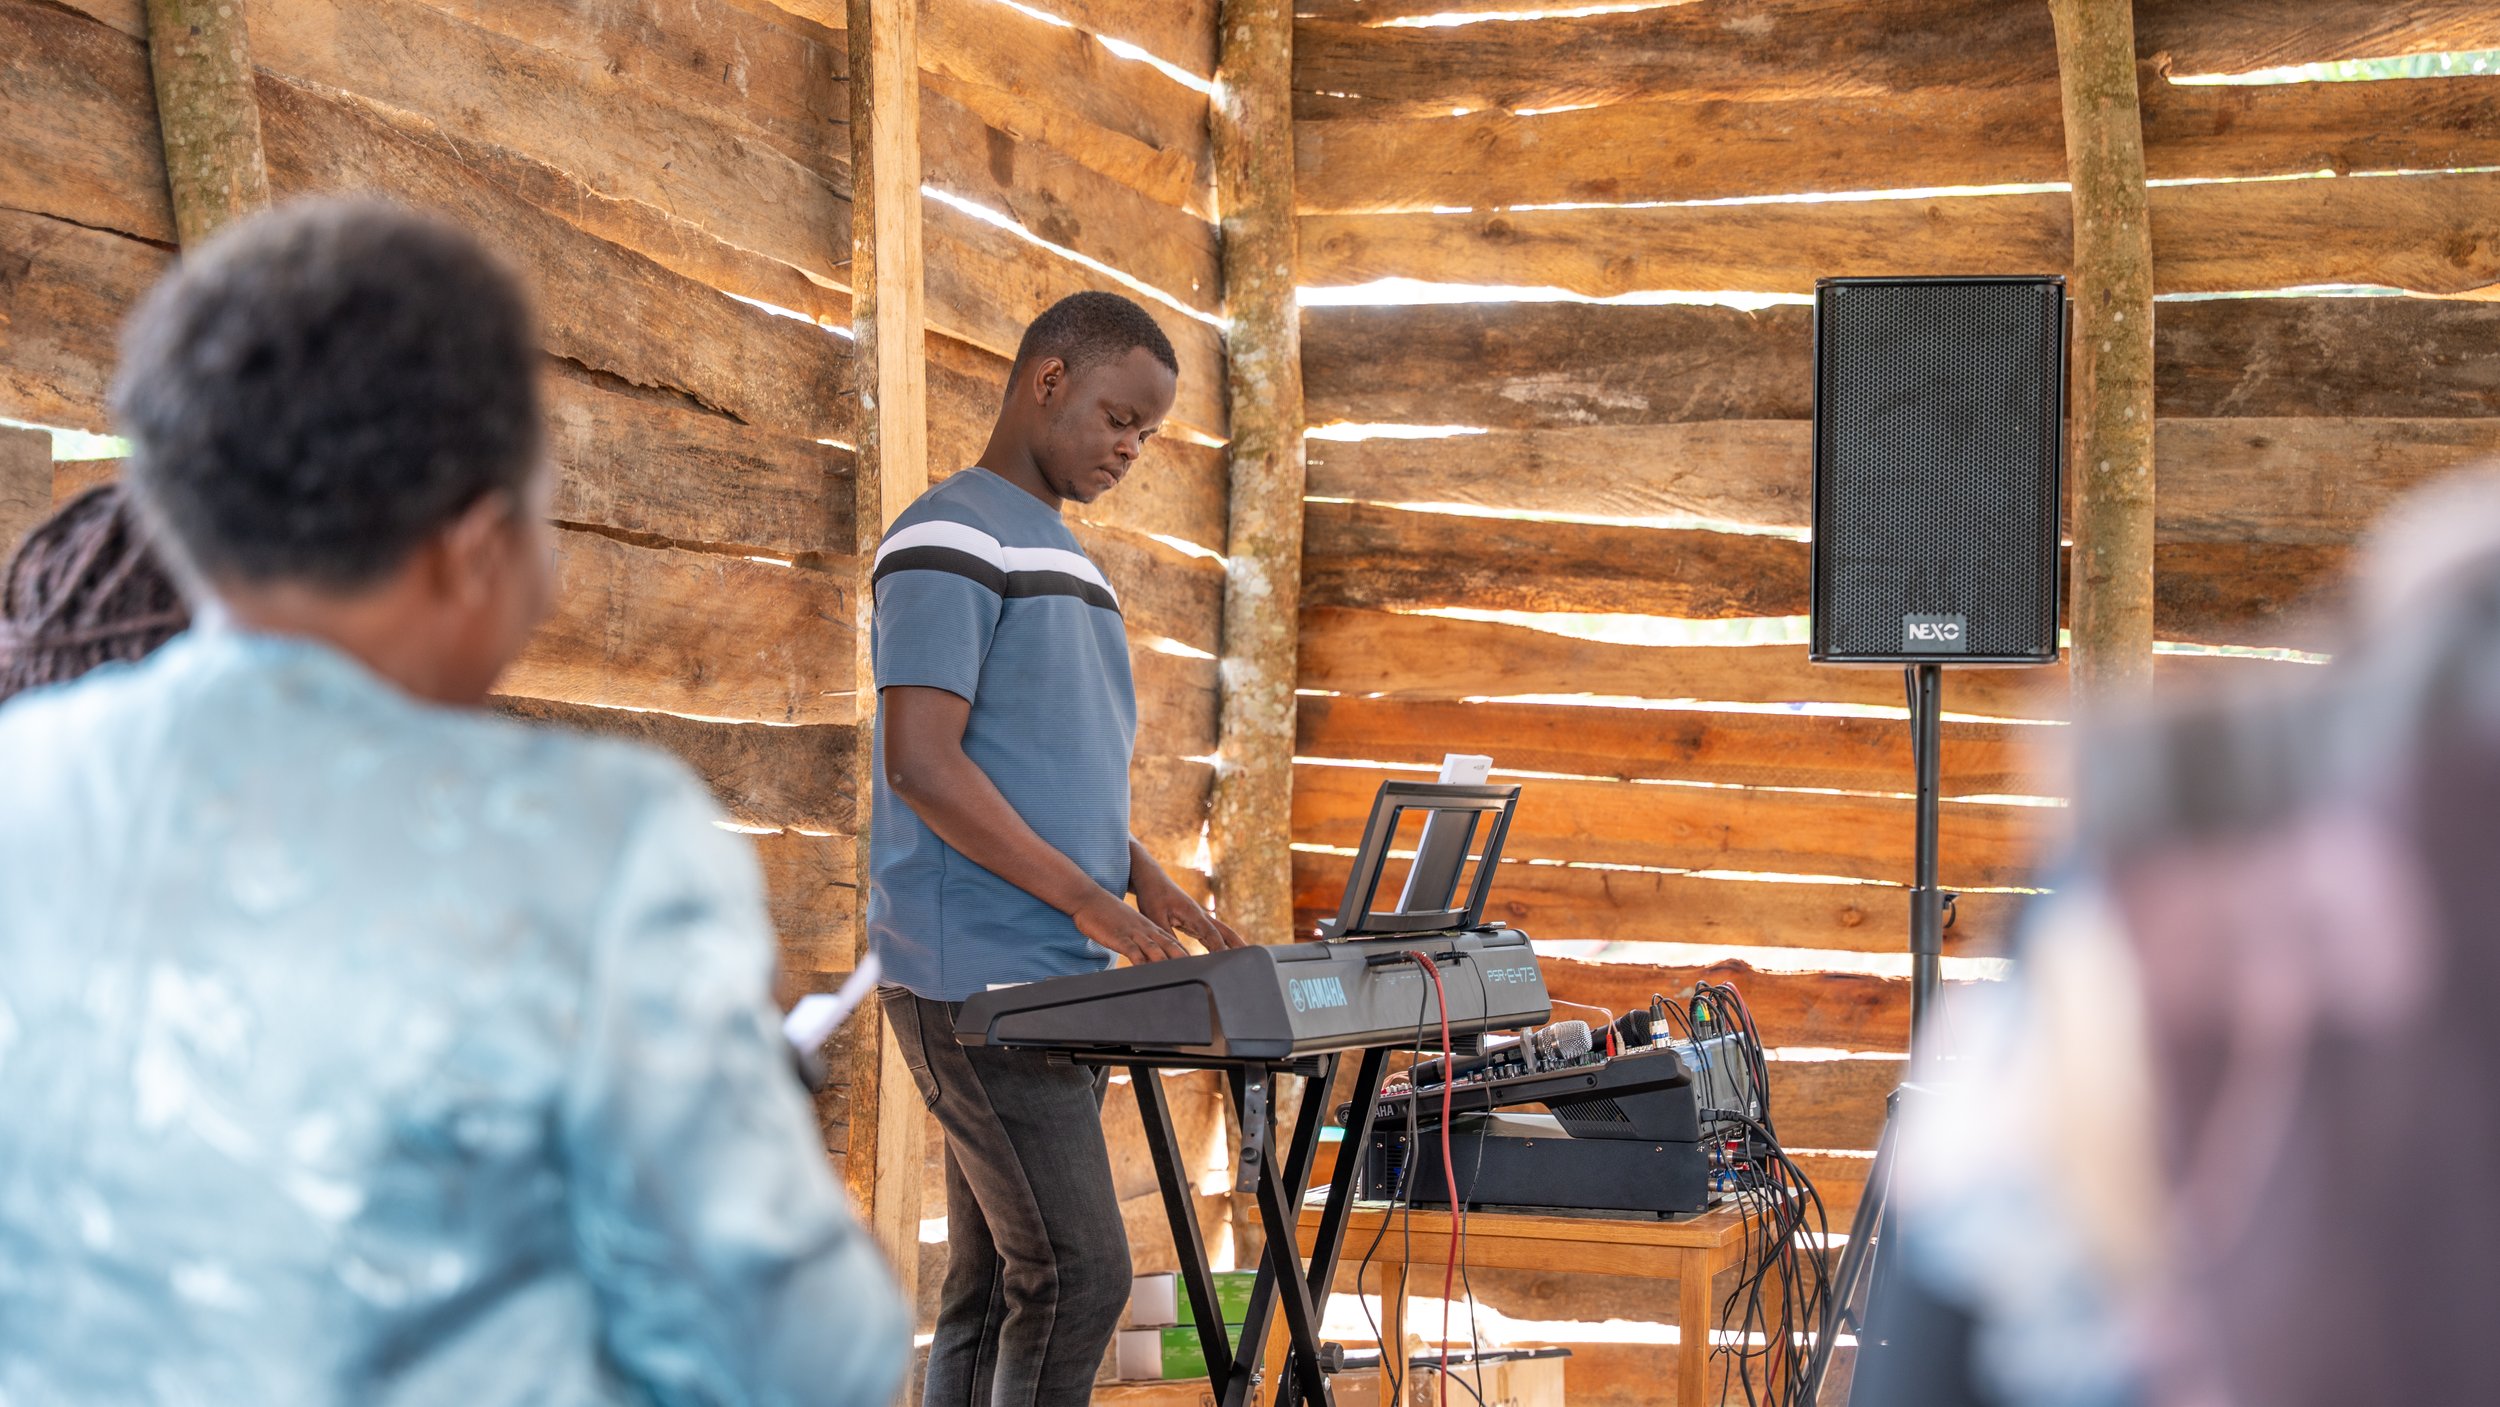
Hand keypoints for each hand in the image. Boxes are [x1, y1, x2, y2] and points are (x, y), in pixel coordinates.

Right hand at [1073, 889, 1191, 964]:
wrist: (1089, 898)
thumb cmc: (1107, 914)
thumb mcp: (1128, 925)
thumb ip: (1139, 939)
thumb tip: (1146, 954)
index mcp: (1150, 927)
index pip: (1174, 943)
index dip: (1187, 954)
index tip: (1200, 966)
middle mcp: (1146, 930)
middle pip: (1171, 946)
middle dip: (1185, 960)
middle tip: (1199, 972)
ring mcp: (1134, 933)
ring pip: (1156, 949)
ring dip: (1168, 963)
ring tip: (1181, 975)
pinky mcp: (1120, 937)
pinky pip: (1133, 952)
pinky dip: (1141, 964)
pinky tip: (1146, 973)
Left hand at [1133, 870, 1247, 952]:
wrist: (1152, 879)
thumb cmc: (1152, 896)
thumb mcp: (1154, 917)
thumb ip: (1166, 935)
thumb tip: (1174, 954)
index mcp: (1193, 913)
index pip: (1211, 934)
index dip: (1219, 948)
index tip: (1227, 961)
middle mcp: (1200, 915)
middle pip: (1225, 932)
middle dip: (1237, 945)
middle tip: (1251, 957)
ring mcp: (1199, 918)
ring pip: (1221, 933)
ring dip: (1232, 944)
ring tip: (1244, 958)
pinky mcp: (1194, 921)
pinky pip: (1211, 935)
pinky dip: (1219, 944)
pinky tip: (1222, 954)